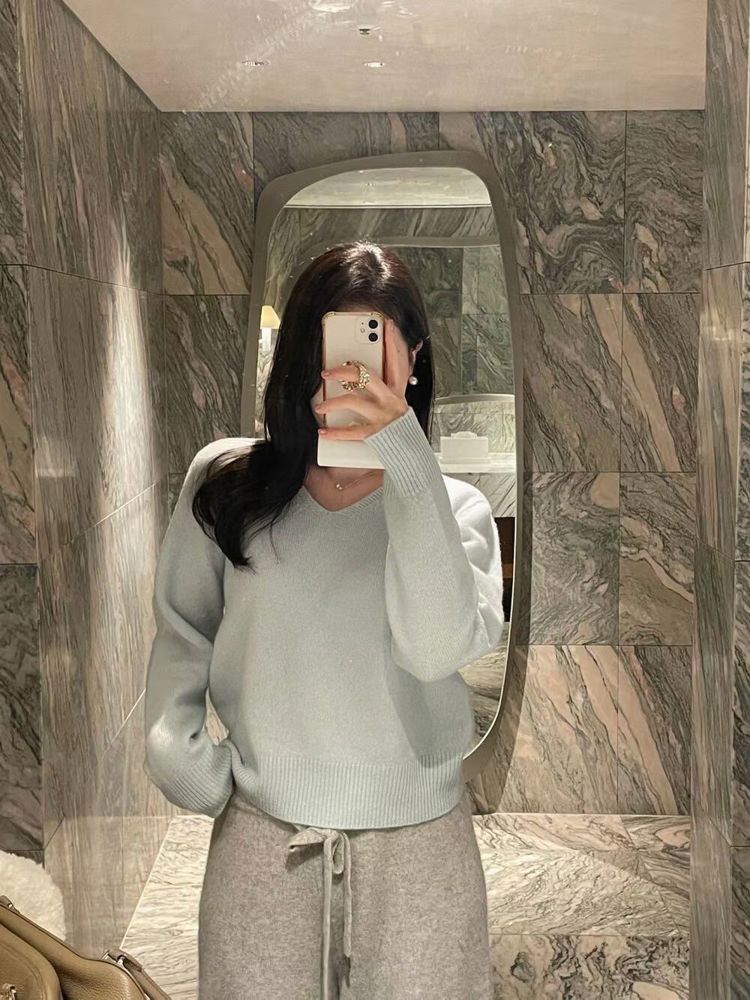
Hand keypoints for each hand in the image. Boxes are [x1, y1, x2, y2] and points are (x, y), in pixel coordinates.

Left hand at [315, 319, 409, 438]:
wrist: (410, 454)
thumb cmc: (399, 429)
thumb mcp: (398, 405)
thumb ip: (389, 388)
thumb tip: (380, 370)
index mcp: (398, 392)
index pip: (397, 362)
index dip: (393, 342)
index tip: (388, 325)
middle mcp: (391, 401)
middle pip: (367, 376)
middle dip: (345, 370)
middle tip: (327, 372)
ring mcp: (383, 417)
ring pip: (353, 401)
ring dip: (333, 402)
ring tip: (320, 406)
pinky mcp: (375, 434)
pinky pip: (351, 431)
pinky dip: (334, 432)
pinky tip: (323, 431)